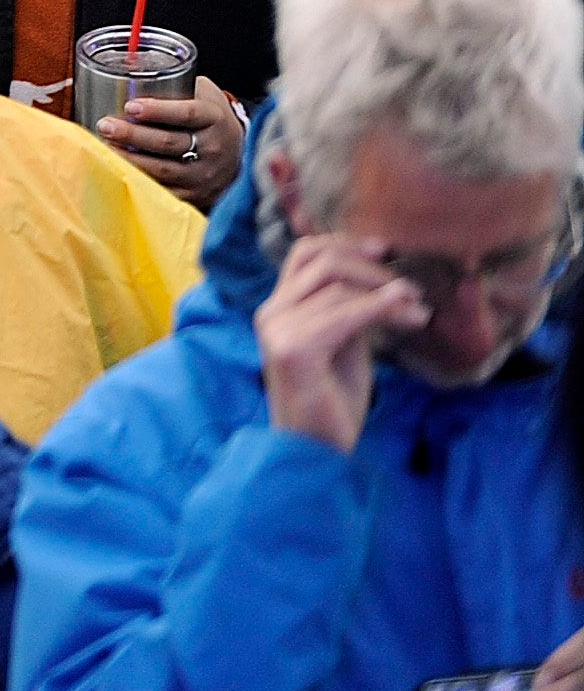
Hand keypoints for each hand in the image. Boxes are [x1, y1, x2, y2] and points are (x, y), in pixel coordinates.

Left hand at [98, 76, 244, 208]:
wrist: (238, 158)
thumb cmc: (211, 121)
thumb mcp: (206, 96)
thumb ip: (180, 85)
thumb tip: (133, 70)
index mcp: (216, 119)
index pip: (187, 114)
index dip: (158, 110)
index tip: (131, 106)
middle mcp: (212, 148)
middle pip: (168, 142)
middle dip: (132, 134)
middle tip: (106, 125)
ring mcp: (202, 175)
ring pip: (160, 169)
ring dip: (128, 158)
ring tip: (103, 145)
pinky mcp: (193, 195)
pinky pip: (160, 189)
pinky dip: (136, 179)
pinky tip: (116, 168)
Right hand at [256, 233, 410, 453]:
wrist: (316, 446)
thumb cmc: (332, 397)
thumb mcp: (342, 341)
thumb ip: (347, 308)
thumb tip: (381, 277)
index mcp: (278, 308)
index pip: (306, 253)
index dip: (346, 244)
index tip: (387, 250)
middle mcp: (270, 313)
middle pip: (323, 262)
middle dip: (374, 269)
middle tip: (412, 290)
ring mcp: (278, 330)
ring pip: (337, 285)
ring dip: (387, 293)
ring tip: (418, 313)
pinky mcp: (294, 349)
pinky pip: (344, 313)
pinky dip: (381, 308)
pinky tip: (409, 316)